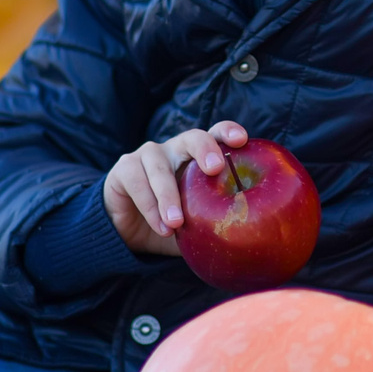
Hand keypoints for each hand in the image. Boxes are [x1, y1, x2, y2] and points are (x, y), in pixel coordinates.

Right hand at [104, 123, 248, 255]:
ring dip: (169, 195)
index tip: (241, 140)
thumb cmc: (172, 224)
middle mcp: (175, 150)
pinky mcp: (124, 168)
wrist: (129, 234)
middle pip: (192, 137)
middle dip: (204, 149)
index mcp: (197, 158)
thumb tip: (248, 238)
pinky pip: (137, 182)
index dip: (227, 132)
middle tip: (215, 169)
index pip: (216, 135)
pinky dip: (149, 207)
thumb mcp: (197, 225)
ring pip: (160, 167)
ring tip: (176, 224)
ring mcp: (148, 156)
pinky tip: (161, 227)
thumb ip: (217, 225)